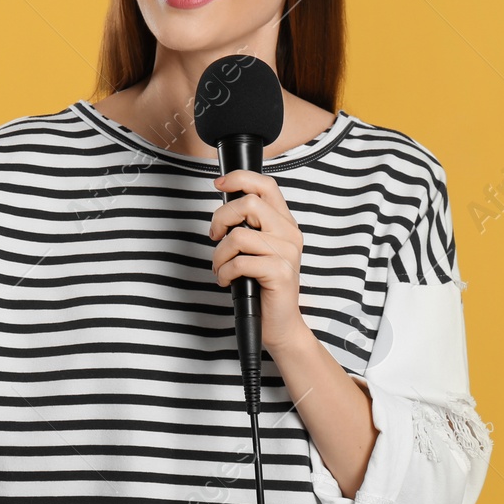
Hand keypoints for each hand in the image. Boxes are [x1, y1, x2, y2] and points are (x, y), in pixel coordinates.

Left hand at [206, 169, 312, 353]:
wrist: (280, 325)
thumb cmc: (263, 287)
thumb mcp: (257, 250)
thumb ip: (249, 226)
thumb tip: (224, 208)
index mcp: (284, 223)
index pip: (266, 185)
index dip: (240, 178)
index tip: (219, 184)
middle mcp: (289, 234)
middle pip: (249, 203)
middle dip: (221, 219)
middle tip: (214, 237)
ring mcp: (287, 252)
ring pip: (238, 235)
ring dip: (219, 255)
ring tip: (221, 269)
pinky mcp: (280, 272)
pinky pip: (240, 261)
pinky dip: (225, 272)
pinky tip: (227, 281)